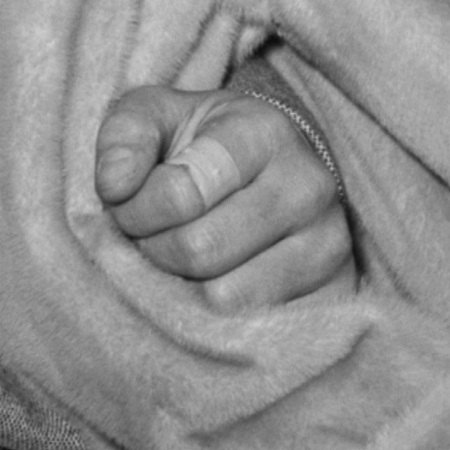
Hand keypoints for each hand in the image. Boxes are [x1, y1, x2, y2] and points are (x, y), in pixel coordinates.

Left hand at [95, 84, 352, 309]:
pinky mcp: (334, 296)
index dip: (136, 209)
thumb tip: (115, 185)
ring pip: (225, 299)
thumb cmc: (200, 143)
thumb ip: (124, 137)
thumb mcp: (157, 116)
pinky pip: (255, 333)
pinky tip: (209, 287)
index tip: (128, 203)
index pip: (181, 193)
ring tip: (180, 259)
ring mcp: (328, 245)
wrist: (269, 168)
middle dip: (155, 250)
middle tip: (149, 236)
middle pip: (200, 251)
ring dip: (182, 287)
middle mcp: (308, 186)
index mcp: (264, 132)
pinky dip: (216, 320)